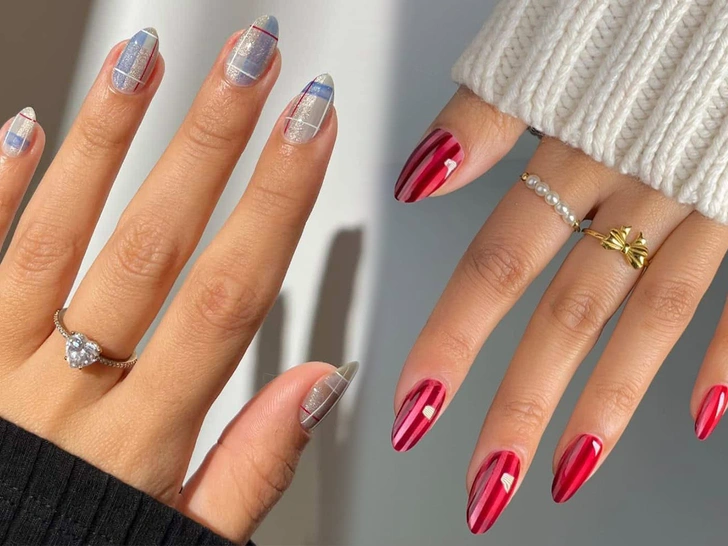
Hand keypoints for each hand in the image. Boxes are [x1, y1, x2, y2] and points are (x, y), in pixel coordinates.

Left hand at [0, 18, 354, 543]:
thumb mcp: (185, 544)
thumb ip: (253, 468)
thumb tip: (320, 384)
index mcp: (138, 440)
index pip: (226, 295)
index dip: (275, 203)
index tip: (310, 129)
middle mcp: (65, 393)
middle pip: (153, 244)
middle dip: (211, 143)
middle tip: (250, 64)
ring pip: (59, 233)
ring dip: (107, 136)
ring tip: (148, 58)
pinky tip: (24, 123)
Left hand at [391, 87, 727, 532]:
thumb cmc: (641, 12)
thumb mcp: (547, 46)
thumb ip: (486, 112)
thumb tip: (419, 177)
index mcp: (574, 149)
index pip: (495, 264)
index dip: (451, 340)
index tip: (414, 410)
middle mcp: (631, 187)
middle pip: (564, 313)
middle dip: (519, 407)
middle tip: (482, 487)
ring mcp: (697, 201)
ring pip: (646, 318)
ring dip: (606, 405)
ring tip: (565, 476)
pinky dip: (727, 354)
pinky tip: (701, 416)